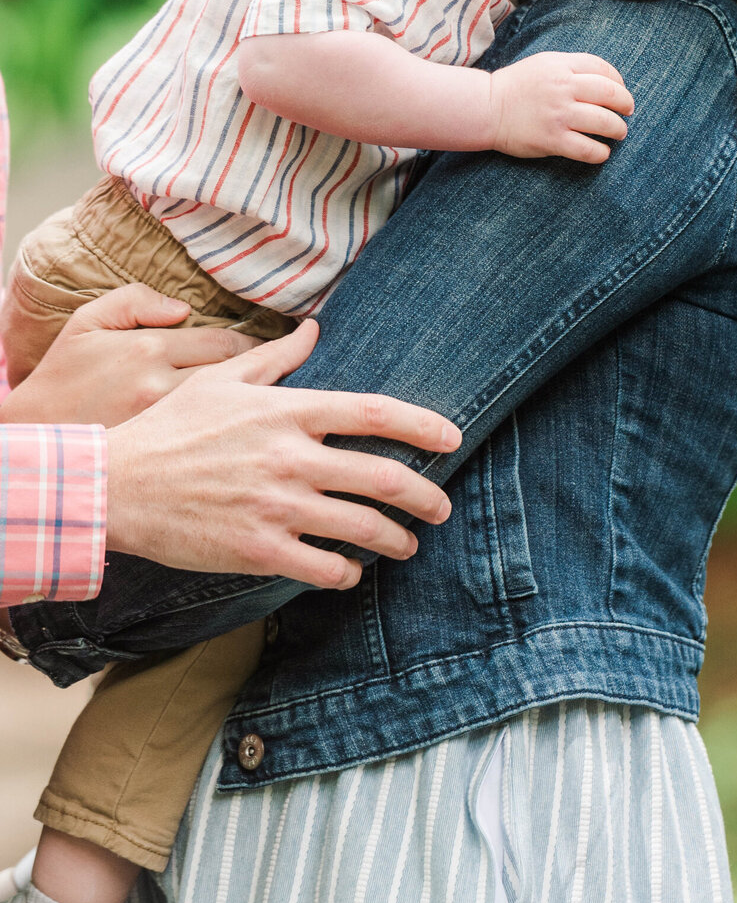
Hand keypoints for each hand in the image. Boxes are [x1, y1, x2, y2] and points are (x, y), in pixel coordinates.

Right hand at [0, 284, 254, 427]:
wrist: (35, 434)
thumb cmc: (63, 376)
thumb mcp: (87, 322)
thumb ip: (134, 300)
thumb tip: (184, 308)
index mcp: (148, 348)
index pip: (225, 342)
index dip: (254, 344)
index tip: (268, 346)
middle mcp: (161, 386)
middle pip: (237, 377)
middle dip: (262, 376)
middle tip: (276, 375)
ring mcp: (164, 425)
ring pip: (231, 412)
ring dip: (253, 406)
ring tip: (265, 404)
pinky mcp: (160, 454)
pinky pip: (213, 439)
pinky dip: (232, 433)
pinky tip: (239, 431)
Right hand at [104, 319, 459, 589]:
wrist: (116, 484)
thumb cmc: (169, 429)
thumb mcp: (219, 380)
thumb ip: (275, 358)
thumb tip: (313, 329)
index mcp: (287, 411)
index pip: (374, 413)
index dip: (422, 425)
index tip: (453, 439)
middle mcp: (291, 457)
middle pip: (384, 478)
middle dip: (425, 498)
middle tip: (441, 508)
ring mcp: (277, 505)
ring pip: (363, 528)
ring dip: (395, 541)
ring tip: (406, 546)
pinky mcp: (258, 548)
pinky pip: (324, 568)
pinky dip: (346, 573)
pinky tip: (349, 572)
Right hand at [488, 52, 634, 163]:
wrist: (487, 108)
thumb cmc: (517, 87)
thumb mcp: (544, 64)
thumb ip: (571, 68)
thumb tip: (605, 80)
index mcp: (561, 66)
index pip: (602, 69)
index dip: (618, 81)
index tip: (620, 91)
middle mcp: (562, 88)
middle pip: (610, 94)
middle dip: (625, 104)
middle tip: (628, 112)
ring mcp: (558, 115)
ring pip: (604, 122)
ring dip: (618, 129)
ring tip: (619, 133)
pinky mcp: (552, 140)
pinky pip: (587, 149)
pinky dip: (601, 153)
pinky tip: (602, 152)